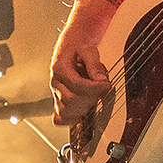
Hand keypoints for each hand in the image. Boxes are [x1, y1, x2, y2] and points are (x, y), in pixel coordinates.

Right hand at [49, 0, 115, 124]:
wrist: (73, 41)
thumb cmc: (80, 45)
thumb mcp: (90, 49)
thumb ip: (94, 66)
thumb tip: (101, 81)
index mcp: (60, 69)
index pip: (78, 86)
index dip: (95, 89)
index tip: (107, 86)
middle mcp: (56, 82)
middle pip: (71, 101)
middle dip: (90, 98)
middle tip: (100, 91)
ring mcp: (56, 92)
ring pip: (64, 111)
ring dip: (82, 109)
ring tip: (92, 99)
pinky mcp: (60, 98)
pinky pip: (59, 117)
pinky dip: (69, 120)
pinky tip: (80, 118)